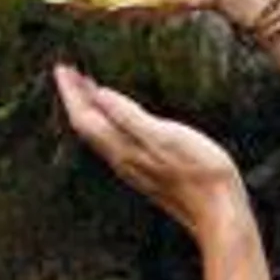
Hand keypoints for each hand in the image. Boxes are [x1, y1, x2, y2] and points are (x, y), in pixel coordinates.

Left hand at [54, 63, 248, 242]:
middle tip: (69, 71)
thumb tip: (99, 94)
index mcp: (122, 148)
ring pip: (99, 134)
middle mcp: (121, 159)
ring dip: (90, 109)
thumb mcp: (165, 137)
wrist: (218, 212)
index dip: (71, 92)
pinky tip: (116, 116)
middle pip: (87, 125)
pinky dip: (106, 121)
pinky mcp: (146, 170)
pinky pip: (114, 141)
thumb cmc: (198, 172)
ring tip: (87, 87)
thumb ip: (129, 116)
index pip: (85, 117)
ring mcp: (133, 167)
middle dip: (75, 97)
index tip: (61, 67)